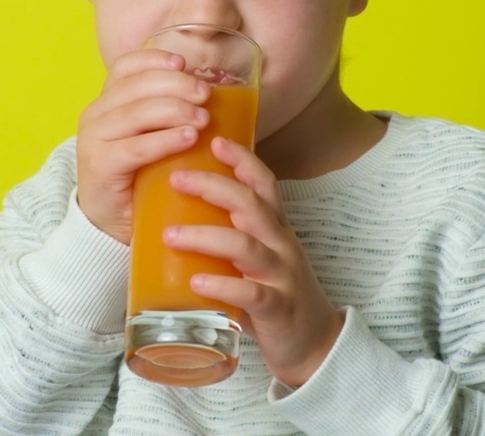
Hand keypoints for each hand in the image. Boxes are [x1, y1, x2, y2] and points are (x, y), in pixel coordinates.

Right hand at [75, 49, 211, 243]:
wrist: (106, 223)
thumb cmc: (136, 176)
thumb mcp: (146, 137)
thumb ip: (165, 115)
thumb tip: (210, 93)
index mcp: (106, 102)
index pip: (126, 67)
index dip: (155, 60)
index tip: (184, 62)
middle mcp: (95, 115)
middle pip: (136, 86)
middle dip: (175, 85)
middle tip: (205, 94)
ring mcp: (94, 140)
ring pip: (137, 113)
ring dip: (175, 110)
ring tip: (203, 118)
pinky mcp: (101, 166)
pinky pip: (136, 147)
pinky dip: (165, 140)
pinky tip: (188, 138)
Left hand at [163, 137, 343, 387]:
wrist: (314, 344)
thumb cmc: (275, 294)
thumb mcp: (256, 257)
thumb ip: (228, 234)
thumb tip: (174, 213)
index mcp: (276, 229)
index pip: (264, 183)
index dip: (242, 159)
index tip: (215, 139)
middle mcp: (281, 245)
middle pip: (251, 205)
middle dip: (213, 186)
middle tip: (176, 177)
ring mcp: (282, 276)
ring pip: (246, 245)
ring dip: (206, 235)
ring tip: (170, 234)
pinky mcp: (278, 309)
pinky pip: (251, 294)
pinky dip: (222, 285)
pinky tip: (197, 282)